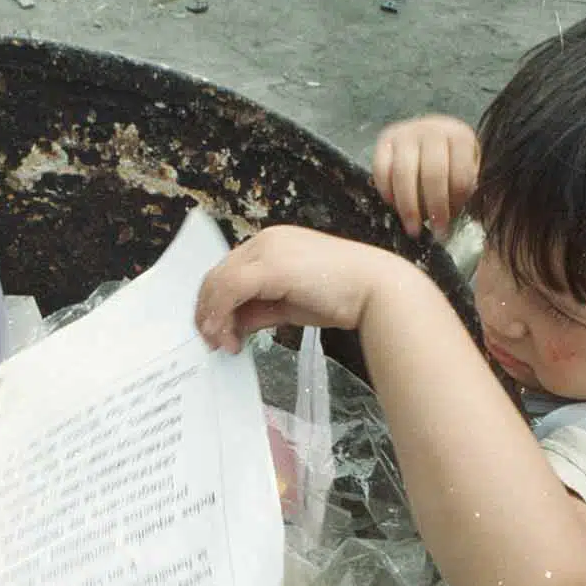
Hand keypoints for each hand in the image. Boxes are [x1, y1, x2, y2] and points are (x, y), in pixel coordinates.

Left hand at [195, 225, 408, 351]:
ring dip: (213, 317)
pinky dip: (222, 316)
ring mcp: (268, 249)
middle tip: (212, 341)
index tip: (216, 330)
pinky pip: (230, 289)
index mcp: (272, 243)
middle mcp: (266, 240)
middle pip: (218, 274)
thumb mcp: (290, 304)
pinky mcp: (271, 265)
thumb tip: (236, 324)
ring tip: (223, 344)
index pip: (229, 271)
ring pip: (219, 282)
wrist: (375, 290)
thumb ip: (260, 309)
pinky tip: (231, 338)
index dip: (215, 302)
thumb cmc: (342, 296)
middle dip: (209, 311)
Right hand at [372, 115, 479, 239]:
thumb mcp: (468, 169)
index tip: (452, 224)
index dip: (457, 203)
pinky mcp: (384, 140)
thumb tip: (453, 219)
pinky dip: (387, 192)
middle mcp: (432, 130)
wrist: (431, 136)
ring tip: (413, 229)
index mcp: (460, 136)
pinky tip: (394, 207)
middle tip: (435, 232)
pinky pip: (381, 170)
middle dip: (434, 208)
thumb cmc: (452, 160)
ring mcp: (406, 133)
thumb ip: (465, 189)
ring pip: (403, 173)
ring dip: (408, 207)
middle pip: (433, 174)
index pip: (461, 174)